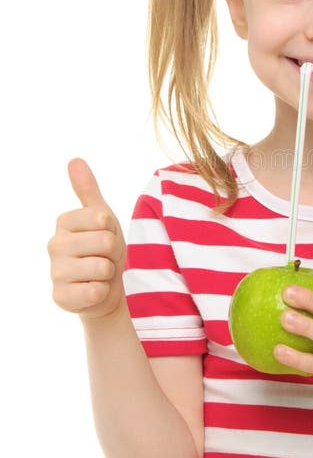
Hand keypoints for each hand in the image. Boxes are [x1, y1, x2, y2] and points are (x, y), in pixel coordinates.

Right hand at [47, 158, 126, 318]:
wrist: (108, 287)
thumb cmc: (105, 249)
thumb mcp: (101, 217)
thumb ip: (88, 190)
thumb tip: (75, 160)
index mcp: (64, 222)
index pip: (102, 219)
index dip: (113, 231)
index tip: (106, 237)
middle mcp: (54, 245)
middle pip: (104, 242)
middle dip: (114, 253)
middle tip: (106, 258)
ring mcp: (55, 272)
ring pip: (101, 267)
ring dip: (109, 273)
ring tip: (101, 274)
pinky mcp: (61, 297)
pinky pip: (95, 291)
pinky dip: (102, 292)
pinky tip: (95, 291)